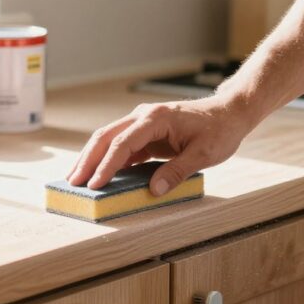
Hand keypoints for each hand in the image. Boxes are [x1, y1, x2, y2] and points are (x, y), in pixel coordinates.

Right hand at [66, 96, 253, 195]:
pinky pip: (122, 145)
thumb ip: (177, 172)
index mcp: (156, 118)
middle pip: (106, 137)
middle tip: (73, 182)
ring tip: (77, 179)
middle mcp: (144, 116)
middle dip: (88, 160)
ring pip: (109, 139)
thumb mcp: (204, 154)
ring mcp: (143, 123)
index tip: (95, 184)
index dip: (107, 165)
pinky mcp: (146, 132)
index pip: (123, 143)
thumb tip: (153, 190)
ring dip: (93, 158)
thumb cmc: (220, 130)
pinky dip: (108, 159)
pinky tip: (100, 174)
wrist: (229, 113)